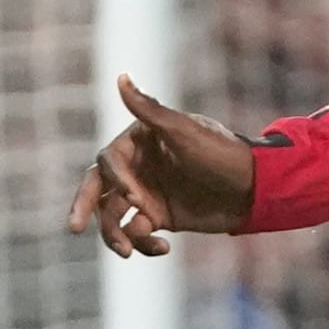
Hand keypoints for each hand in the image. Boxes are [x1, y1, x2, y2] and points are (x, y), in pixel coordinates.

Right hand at [67, 73, 254, 256]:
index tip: (134, 197)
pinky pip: (135, 233)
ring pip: (112, 216)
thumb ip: (150, 109)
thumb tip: (121, 76)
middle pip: (96, 188)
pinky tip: (162, 248)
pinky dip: (142, 243)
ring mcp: (144, 192)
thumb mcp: (185, 132)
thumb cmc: (221, 153)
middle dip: (83, 207)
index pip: (108, 161)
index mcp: (138, 141)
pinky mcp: (157, 216)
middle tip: (73, 228)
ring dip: (115, 235)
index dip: (115, 180)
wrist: (255, 189)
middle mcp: (136, 166)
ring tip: (128, 252)